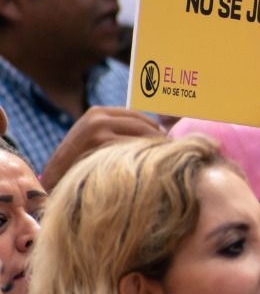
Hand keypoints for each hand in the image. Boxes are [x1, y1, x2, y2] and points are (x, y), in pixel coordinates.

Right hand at [42, 107, 163, 188]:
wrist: (54, 181)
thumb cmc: (80, 162)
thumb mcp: (95, 137)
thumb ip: (118, 130)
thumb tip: (159, 130)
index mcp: (98, 112)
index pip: (138, 116)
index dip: (154, 128)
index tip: (165, 139)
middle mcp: (98, 118)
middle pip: (143, 126)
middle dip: (158, 140)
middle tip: (170, 152)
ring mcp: (98, 132)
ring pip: (141, 138)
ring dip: (154, 150)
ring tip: (163, 161)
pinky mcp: (100, 147)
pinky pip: (132, 151)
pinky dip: (144, 159)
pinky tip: (149, 169)